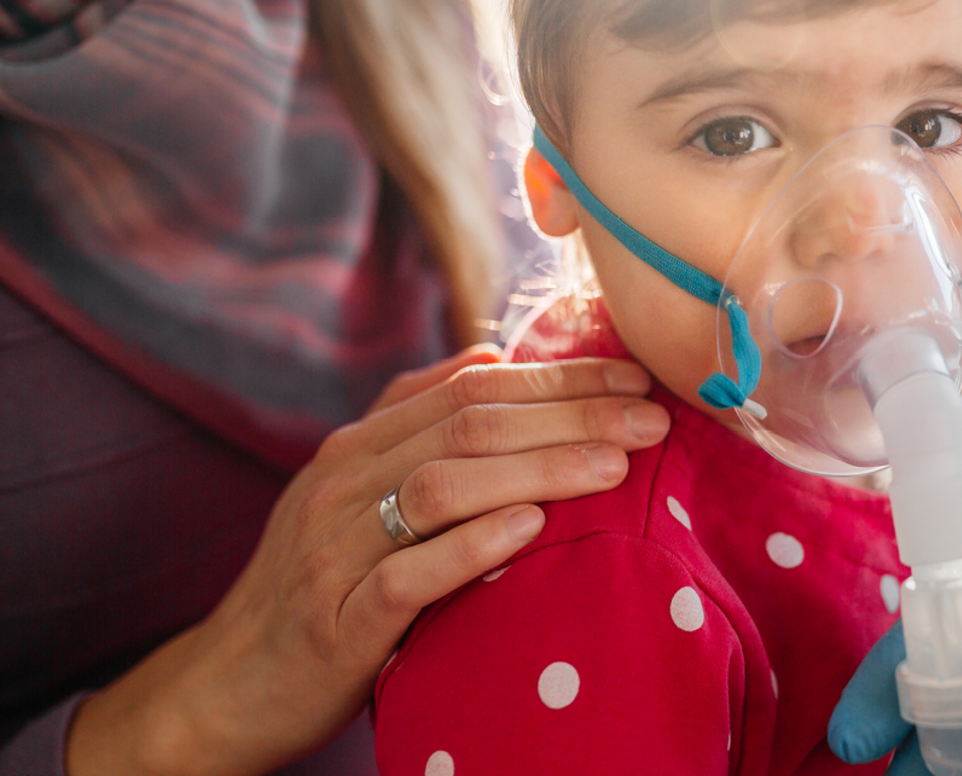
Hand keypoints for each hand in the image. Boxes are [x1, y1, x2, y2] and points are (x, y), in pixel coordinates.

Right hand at [66, 346, 672, 775]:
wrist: (228, 686)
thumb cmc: (320, 583)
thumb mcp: (360, 492)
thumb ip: (419, 422)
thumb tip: (495, 356)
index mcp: (360, 444)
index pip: (472, 388)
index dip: (559, 377)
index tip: (636, 376)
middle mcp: (344, 482)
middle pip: (468, 425)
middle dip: (570, 413)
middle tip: (651, 417)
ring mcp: (334, 548)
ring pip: (442, 485)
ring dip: (537, 468)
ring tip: (614, 465)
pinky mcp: (337, 619)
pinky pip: (406, 573)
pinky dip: (471, 545)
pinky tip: (530, 528)